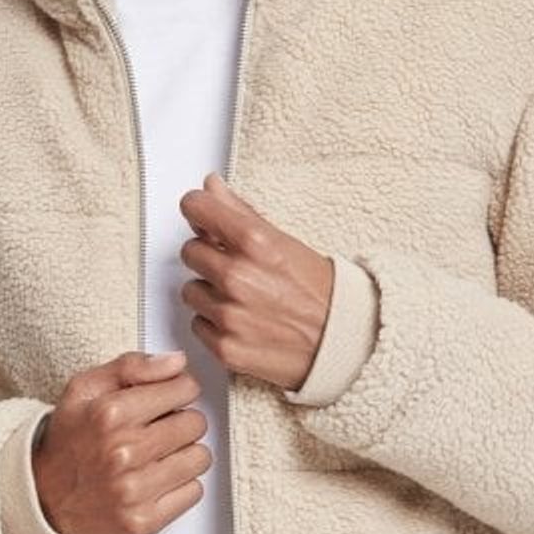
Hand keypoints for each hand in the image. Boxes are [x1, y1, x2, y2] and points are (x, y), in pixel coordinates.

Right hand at [31, 349, 211, 533]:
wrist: (43, 498)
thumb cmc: (68, 441)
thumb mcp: (84, 389)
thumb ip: (130, 367)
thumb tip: (176, 362)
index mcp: (109, 413)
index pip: (184, 389)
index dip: (180, 390)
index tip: (169, 398)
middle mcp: (122, 451)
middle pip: (196, 423)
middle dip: (182, 422)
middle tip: (160, 429)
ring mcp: (134, 489)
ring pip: (200, 458)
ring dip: (184, 454)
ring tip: (158, 455)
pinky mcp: (144, 520)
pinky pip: (193, 491)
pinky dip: (181, 485)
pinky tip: (156, 479)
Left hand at [177, 171, 333, 390]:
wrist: (343, 341)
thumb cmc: (319, 292)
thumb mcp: (284, 242)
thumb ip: (240, 212)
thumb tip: (211, 186)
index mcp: (255, 243)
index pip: (196, 208)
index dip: (199, 210)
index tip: (203, 216)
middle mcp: (238, 277)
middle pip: (190, 251)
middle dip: (209, 256)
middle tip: (236, 266)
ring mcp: (230, 314)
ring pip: (190, 290)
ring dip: (210, 292)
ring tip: (241, 297)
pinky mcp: (225, 346)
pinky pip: (198, 324)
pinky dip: (214, 323)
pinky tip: (241, 320)